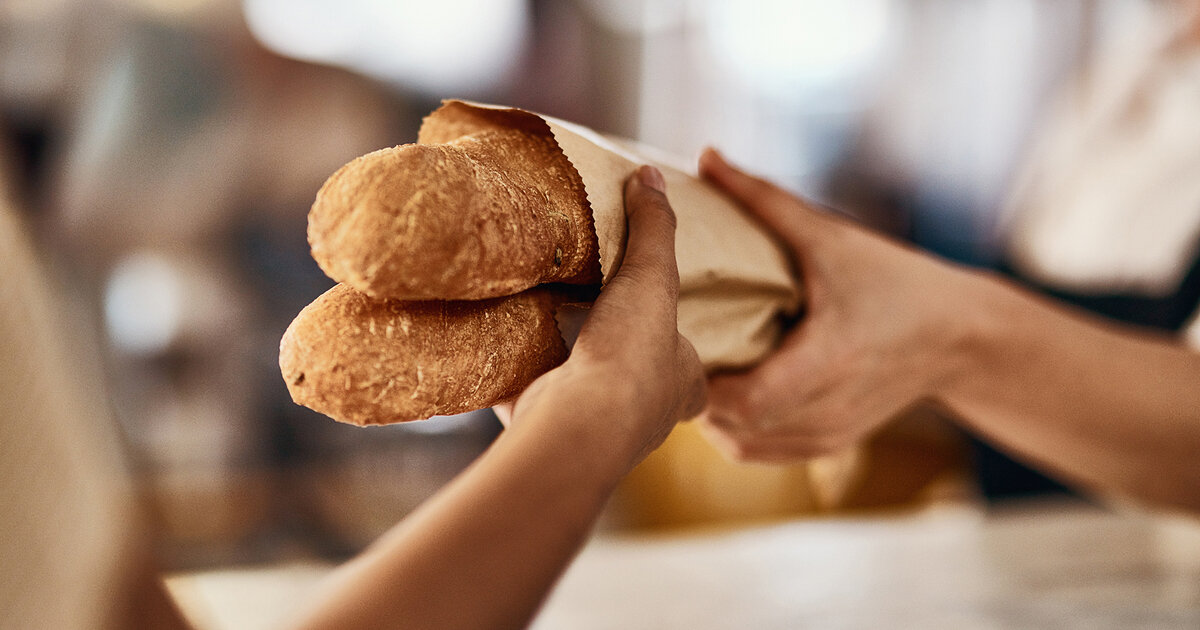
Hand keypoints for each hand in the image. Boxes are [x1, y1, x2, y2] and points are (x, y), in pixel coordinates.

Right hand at [497, 165, 704, 468]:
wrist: (578, 426)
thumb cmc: (632, 356)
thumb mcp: (651, 277)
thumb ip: (653, 228)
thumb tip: (651, 176)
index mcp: (683, 386)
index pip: (693, 368)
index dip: (681, 348)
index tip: (658, 325)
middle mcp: (644, 417)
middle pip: (634, 381)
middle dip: (615, 354)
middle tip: (592, 316)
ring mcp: (593, 430)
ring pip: (580, 393)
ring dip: (563, 365)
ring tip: (541, 318)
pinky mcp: (544, 430)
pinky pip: (527, 398)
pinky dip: (512, 376)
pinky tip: (495, 345)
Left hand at [696, 149, 978, 460]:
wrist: (962, 338)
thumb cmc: (898, 283)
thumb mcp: (831, 238)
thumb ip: (764, 200)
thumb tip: (707, 157)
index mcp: (826, 361)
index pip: (745, 400)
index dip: (703, 380)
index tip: (677, 343)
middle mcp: (825, 409)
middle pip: (732, 426)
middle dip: (695, 391)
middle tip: (668, 350)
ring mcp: (827, 434)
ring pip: (741, 446)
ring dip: (711, 414)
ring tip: (693, 369)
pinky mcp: (828, 443)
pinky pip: (762, 451)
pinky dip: (735, 429)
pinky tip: (723, 392)